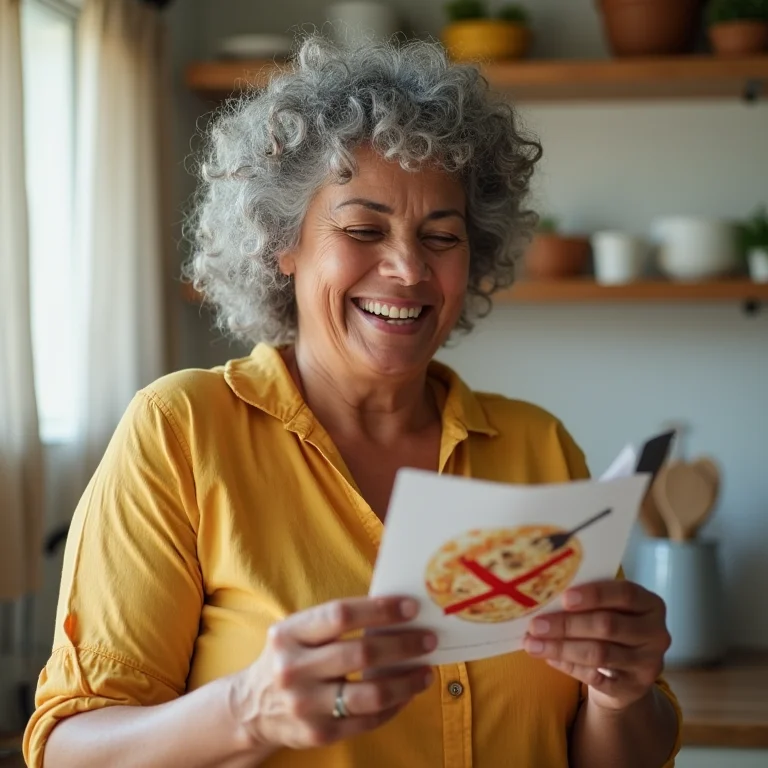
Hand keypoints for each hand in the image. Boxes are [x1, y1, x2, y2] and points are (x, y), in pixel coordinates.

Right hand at [232, 597, 435, 753]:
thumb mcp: (298, 631)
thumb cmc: (290, 657)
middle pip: (361, 654)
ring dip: (406, 681)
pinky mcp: (318, 734)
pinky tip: (407, 693)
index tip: (410, 608)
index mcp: (289, 634)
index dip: (379, 610)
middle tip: (428, 639)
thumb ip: (337, 621)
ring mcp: (305, 705)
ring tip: (426, 671)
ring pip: (369, 694)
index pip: (341, 615)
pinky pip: (367, 721)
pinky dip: (394, 706)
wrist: (252, 707)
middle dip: (403, 645)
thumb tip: (396, 610)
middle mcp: (293, 669)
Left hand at [523, 580, 670, 710]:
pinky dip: (569, 667)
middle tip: (535, 625)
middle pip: (608, 625)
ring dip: (561, 648)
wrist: (628, 673)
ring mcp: (648, 663)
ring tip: (532, 644)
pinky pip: (596, 678)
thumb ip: (588, 600)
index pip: (625, 594)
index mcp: (651, 604)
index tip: (564, 597)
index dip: (594, 595)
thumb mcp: (611, 608)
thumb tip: (544, 595)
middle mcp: (656, 633)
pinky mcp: (634, 688)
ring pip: (599, 654)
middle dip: (567, 624)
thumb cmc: (612, 627)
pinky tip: (549, 658)